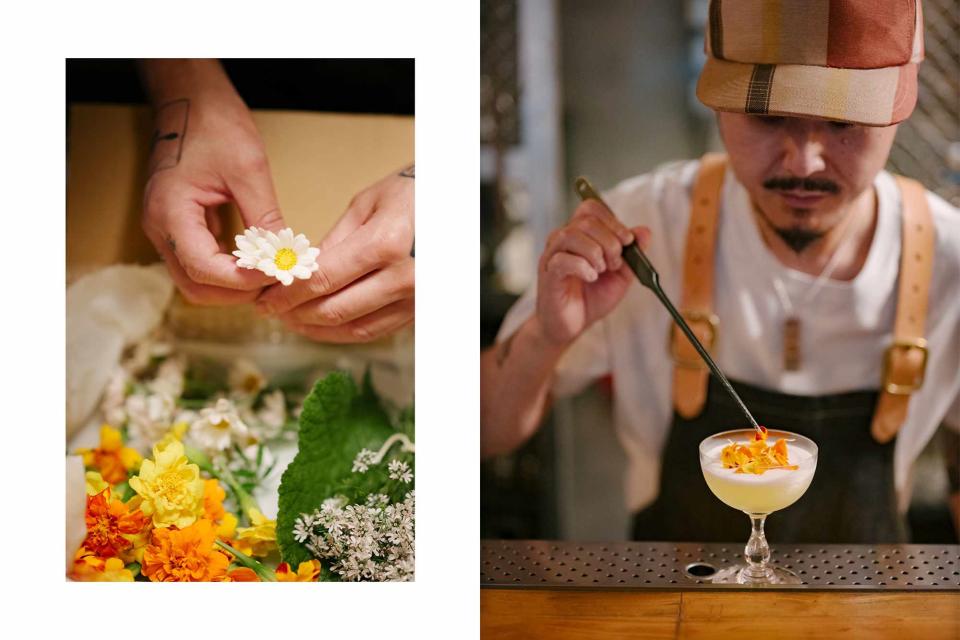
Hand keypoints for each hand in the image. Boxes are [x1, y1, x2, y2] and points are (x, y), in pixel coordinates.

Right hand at [141, 61, 284, 304]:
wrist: (190, 102)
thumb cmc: (214, 126)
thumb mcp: (248, 169)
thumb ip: (264, 216)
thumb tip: (282, 256)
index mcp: (171, 213)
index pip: (203, 269)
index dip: (242, 280)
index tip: (276, 273)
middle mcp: (161, 228)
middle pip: (195, 287)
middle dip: (237, 292)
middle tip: (275, 282)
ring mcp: (167, 230)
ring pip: (196, 280)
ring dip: (232, 285)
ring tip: (269, 274)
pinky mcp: (179, 227)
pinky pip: (200, 262)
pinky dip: (227, 270)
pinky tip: (255, 261)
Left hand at [256, 167, 414, 342]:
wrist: (458, 206)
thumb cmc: (412, 194)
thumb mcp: (366, 205)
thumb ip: (333, 242)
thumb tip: (298, 271)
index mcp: (386, 245)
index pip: (322, 280)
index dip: (288, 293)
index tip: (266, 298)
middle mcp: (404, 278)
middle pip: (335, 309)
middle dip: (295, 313)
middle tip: (271, 311)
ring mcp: (416, 299)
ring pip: (353, 327)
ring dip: (316, 329)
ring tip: (291, 321)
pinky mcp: (420, 311)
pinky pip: (375, 330)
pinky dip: (344, 333)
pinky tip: (322, 327)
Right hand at [536, 199, 649, 345]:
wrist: (572, 326)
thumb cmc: (592, 299)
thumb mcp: (621, 276)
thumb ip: (633, 254)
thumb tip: (644, 231)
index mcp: (580, 235)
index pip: (591, 208)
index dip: (612, 220)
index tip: (627, 241)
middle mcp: (563, 240)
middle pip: (585, 220)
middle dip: (609, 240)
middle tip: (615, 263)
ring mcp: (553, 256)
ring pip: (571, 235)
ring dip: (595, 252)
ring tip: (602, 270)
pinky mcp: (548, 274)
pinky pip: (562, 260)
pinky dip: (583, 267)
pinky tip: (591, 278)